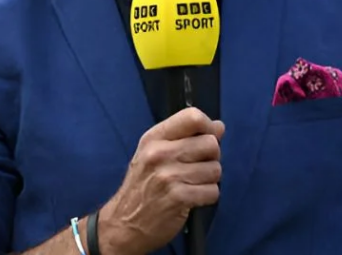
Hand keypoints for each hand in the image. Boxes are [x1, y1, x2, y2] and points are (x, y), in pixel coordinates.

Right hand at [98, 107, 224, 254]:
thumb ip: (186, 137)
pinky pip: (213, 191)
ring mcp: (169, 176)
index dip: (208, 126)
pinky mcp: (178, 198)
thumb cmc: (142, 187)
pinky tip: (191, 199)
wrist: (123, 225)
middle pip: (211, 144)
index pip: (192, 116)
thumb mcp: (154, 154)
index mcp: (154, 138)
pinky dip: (207, 197)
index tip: (207, 138)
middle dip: (211, 158)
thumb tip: (218, 127)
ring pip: (215, 169)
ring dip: (209, 180)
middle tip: (196, 169)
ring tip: (191, 185)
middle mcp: (160, 154)